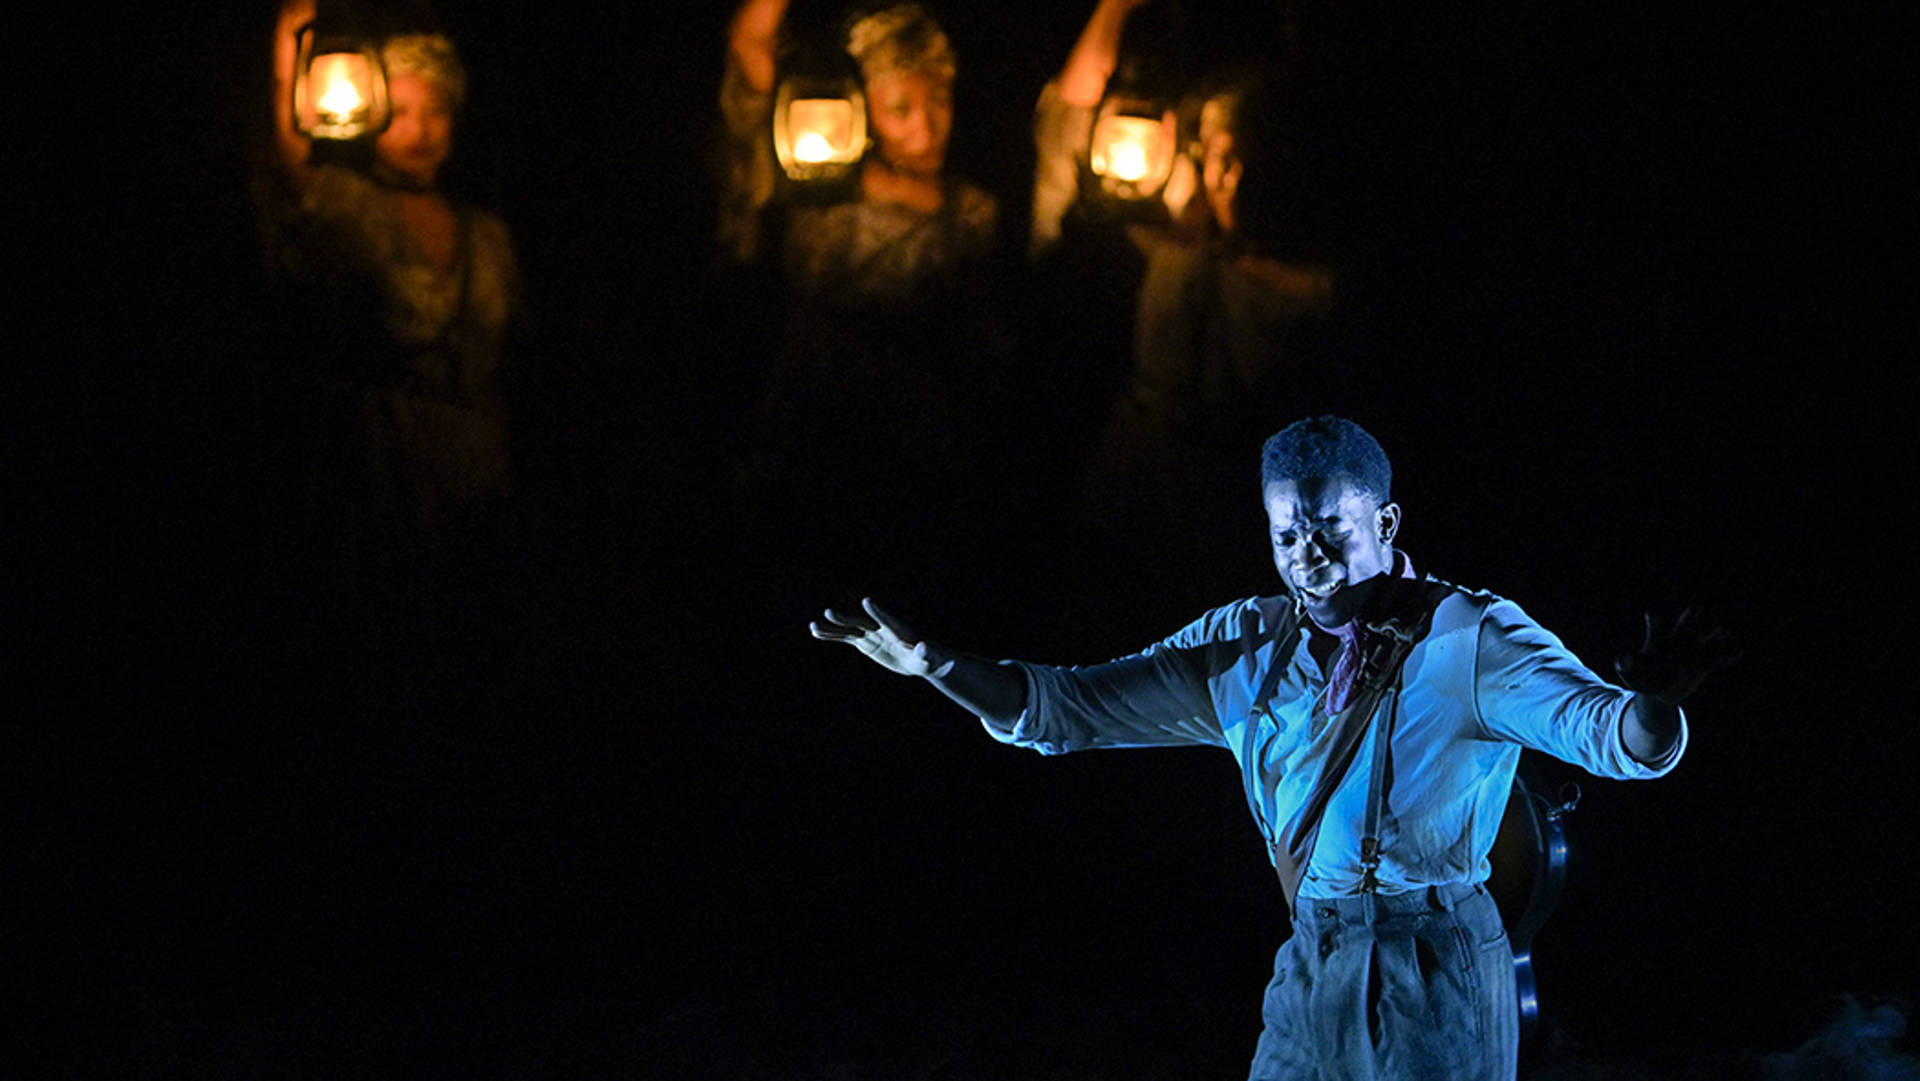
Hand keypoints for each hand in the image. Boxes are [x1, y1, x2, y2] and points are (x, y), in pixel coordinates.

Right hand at [810, 598, 950, 677]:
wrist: (921, 660)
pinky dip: (832, 636)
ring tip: (813, 626)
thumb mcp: (928, 656)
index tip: (867, 601)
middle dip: (845, 618)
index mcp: (897, 629)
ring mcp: (871, 634)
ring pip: (848, 630)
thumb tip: (923, 647)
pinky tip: (817, 633)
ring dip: (832, 628)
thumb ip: (924, 651)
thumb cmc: (929, 658)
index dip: (877, 611)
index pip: (885, 618)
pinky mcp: (866, 642)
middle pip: (860, 622)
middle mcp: (880, 628)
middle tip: (829, 612)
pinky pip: (846, 638)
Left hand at [1613, 607, 1741, 705]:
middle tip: (1696, 608)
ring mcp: (1693, 651)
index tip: (1653, 614)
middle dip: (1691, 616)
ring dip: (1715, 634)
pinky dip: (1727, 654)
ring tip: (1725, 630)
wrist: (1660, 689)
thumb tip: (1621, 659)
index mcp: (1657, 640)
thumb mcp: (1632, 675)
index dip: (1655, 619)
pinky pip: (1719, 657)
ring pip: (1706, 638)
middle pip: (1685, 624)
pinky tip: (1737, 651)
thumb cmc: (1642, 678)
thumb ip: (1626, 666)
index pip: (1656, 624)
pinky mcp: (1705, 664)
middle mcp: (1677, 640)